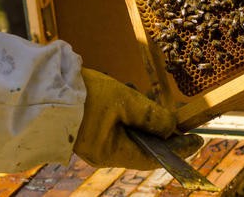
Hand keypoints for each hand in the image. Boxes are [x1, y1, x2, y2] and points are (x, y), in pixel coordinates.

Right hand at [73, 68, 202, 169]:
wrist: (46, 86)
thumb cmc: (84, 94)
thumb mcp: (123, 100)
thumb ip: (150, 114)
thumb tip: (172, 126)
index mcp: (111, 152)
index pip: (153, 158)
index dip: (177, 150)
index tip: (197, 140)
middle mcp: (104, 152)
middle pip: (142, 146)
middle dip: (160, 129)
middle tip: (177, 115)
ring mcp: (95, 141)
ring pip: (130, 133)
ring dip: (142, 116)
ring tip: (142, 95)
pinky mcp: (90, 128)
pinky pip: (117, 125)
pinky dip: (128, 113)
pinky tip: (127, 95)